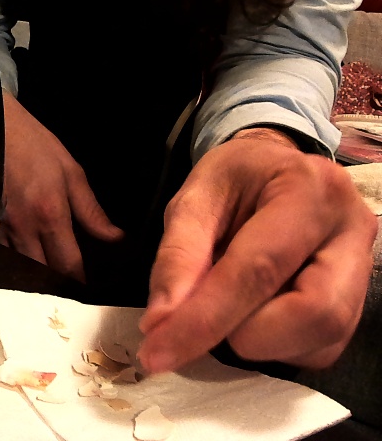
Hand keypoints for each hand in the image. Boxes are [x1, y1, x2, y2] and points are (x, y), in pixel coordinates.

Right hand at [0, 92, 123, 279]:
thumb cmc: (33, 143)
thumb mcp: (70, 170)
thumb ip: (91, 209)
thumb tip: (114, 237)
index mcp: (51, 215)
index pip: (69, 263)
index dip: (80, 281)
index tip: (90, 289)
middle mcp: (24, 228)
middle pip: (42, 272)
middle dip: (57, 283)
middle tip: (71, 288)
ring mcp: (0, 227)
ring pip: (20, 265)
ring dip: (35, 274)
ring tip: (50, 279)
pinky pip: (2, 251)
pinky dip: (14, 259)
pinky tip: (24, 259)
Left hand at [137, 128, 377, 372]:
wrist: (275, 169)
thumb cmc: (234, 180)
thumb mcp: (193, 197)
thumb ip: (177, 256)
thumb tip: (161, 322)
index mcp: (307, 192)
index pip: (259, 269)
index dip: (206, 318)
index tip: (158, 350)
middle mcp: (351, 232)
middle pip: (314, 313)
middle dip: (245, 334)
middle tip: (198, 323)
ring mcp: (363, 271)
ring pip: (321, 339)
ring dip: (258, 342)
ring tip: (225, 307)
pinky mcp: (358, 305)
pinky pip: (319, 349)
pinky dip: (274, 345)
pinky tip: (251, 313)